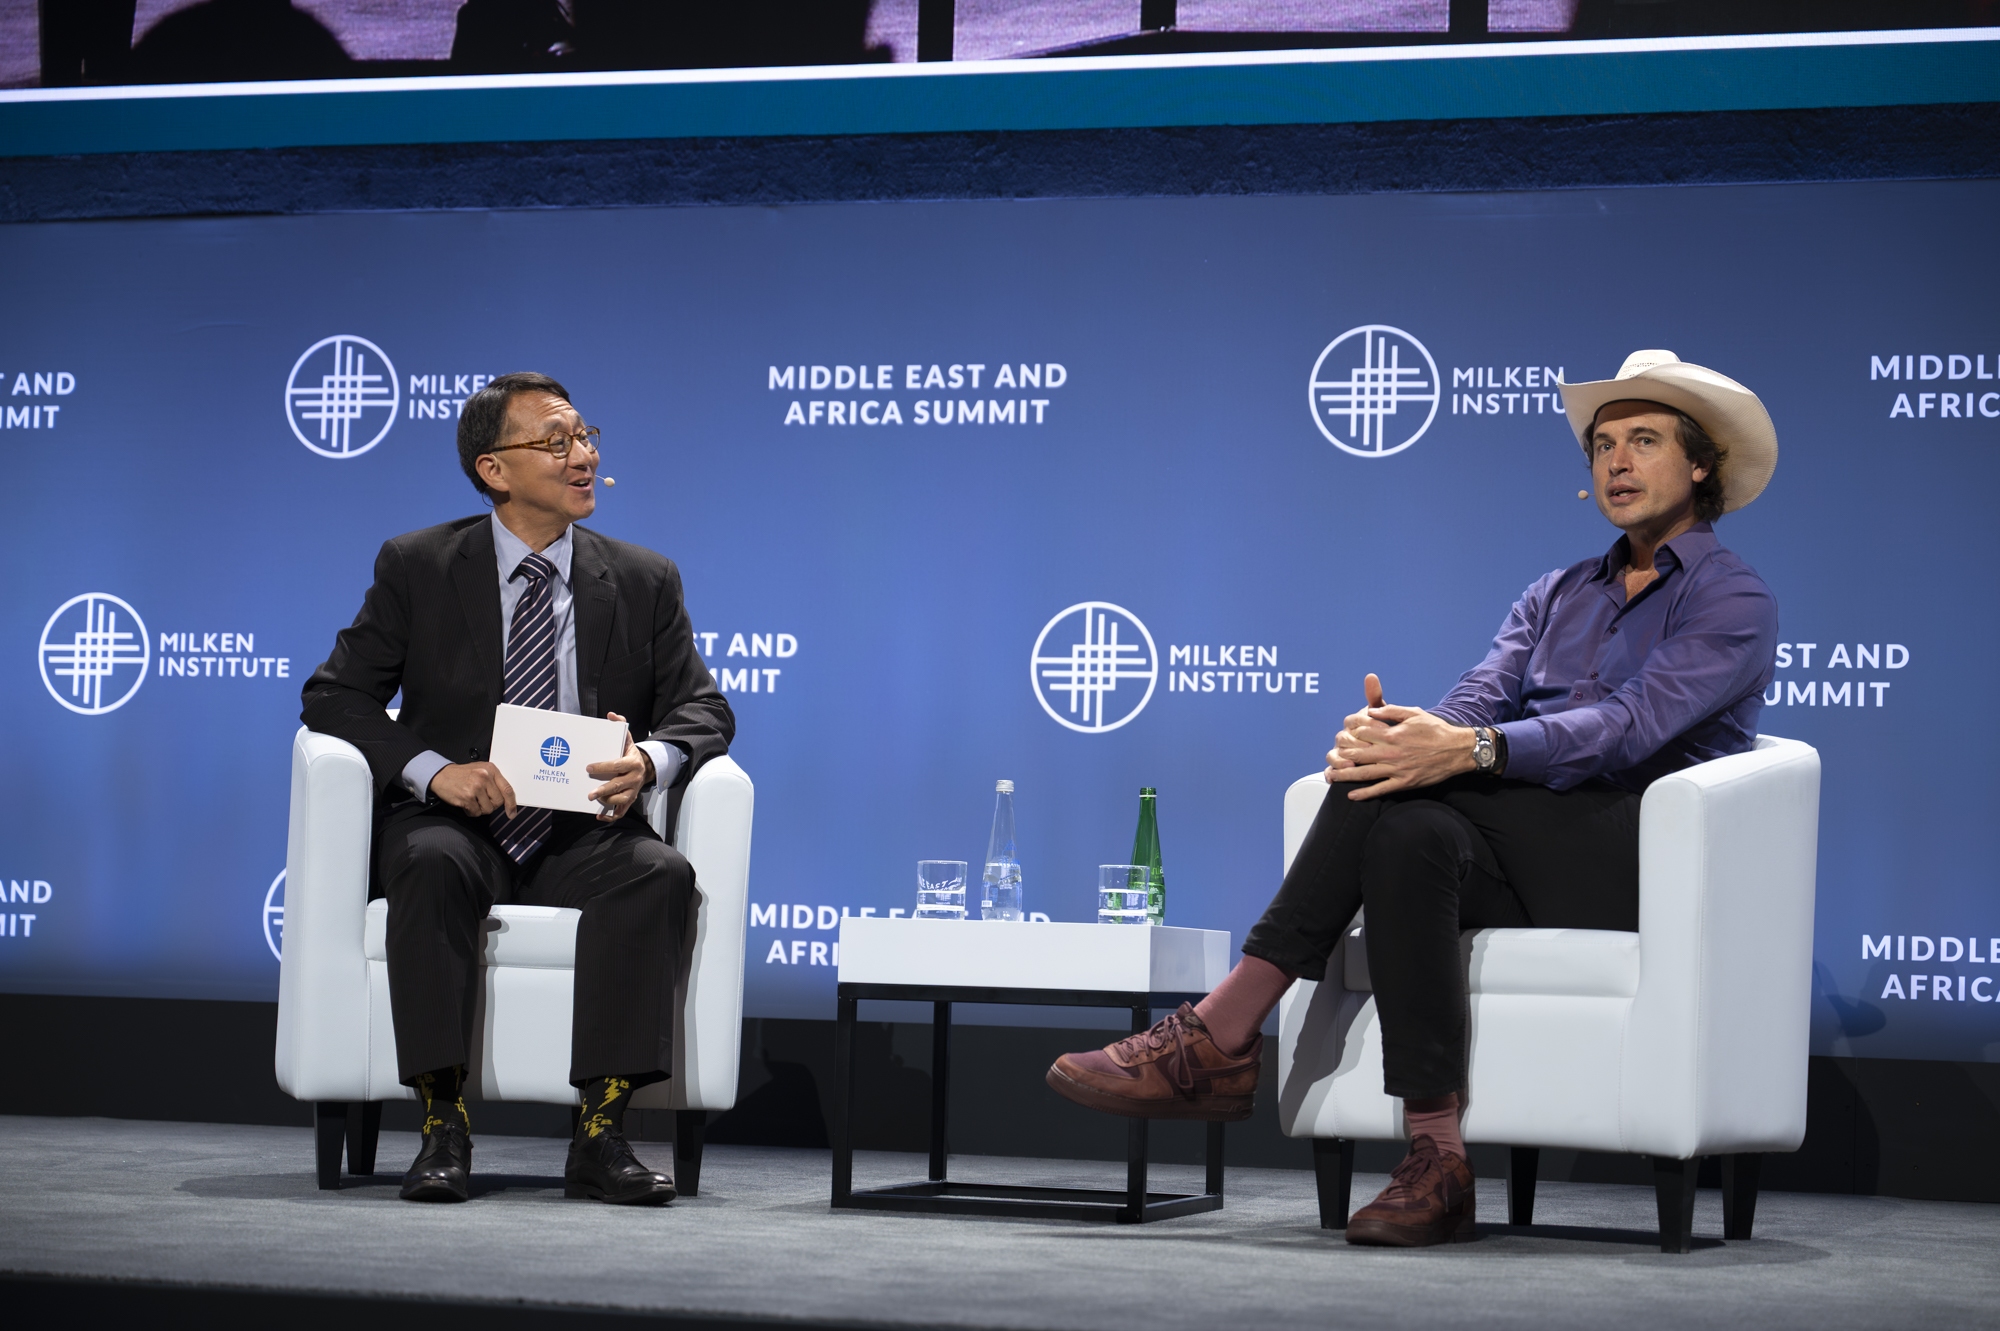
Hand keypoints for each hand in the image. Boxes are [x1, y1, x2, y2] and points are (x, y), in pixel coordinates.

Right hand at [431, 761, 517, 817]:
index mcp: (491, 770)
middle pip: (498, 802)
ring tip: (472, 800)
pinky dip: (471, 811)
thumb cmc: (463, 774)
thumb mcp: (481, 770)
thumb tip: (507, 799)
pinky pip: (476, 812)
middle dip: (491, 804)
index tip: (512, 813)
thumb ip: (494, 781)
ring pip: (488, 809)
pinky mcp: (467, 797)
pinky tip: (466, 803)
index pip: (507, 789)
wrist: (441, 775)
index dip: (511, 804)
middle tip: (481, 799)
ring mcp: (476, 787)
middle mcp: (485, 777)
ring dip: (480, 809)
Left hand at [585, 712, 652, 822]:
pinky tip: (599, 815)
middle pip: (618, 786)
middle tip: (589, 793)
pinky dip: (610, 816)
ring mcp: (633, 791)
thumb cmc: (629, 753)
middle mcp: (635, 778)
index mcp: (633, 763)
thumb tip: (611, 715)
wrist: (644, 768)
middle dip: (603, 790)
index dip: (602, 767)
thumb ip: (620, 725)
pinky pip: (621, 812)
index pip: (616, 766)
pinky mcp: (630, 801)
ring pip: (620, 800)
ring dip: (607, 801)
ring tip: (595, 799)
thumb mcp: (627, 738)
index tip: (588, 768)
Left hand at [1325, 673, 1477, 800]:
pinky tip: (1352, 795)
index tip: (1343, 730)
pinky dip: (1365, 794)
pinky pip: (1381, 790)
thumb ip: (1391, 711)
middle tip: (1331, 753)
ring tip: (1331, 776)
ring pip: (1364, 773)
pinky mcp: (1404, 783)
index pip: (1362, 732)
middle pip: (1358, 753)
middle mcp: (1392, 753)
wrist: (1457, 750)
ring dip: (1345, 775)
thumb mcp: (1414, 713)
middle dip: (1341, 753)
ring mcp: (1397, 770)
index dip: (1349, 730)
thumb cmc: (1435, 730)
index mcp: (1392, 734)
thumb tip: (1371, 710)